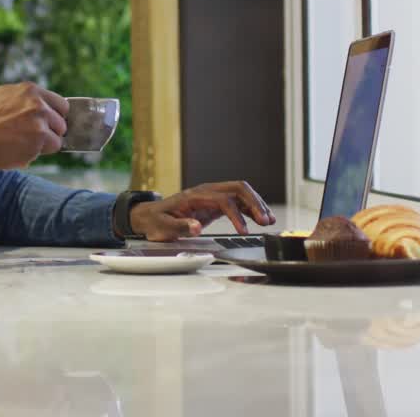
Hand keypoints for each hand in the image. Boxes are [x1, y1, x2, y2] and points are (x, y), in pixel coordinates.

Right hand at [0, 82, 68, 171]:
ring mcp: (40, 123)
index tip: (49, 123)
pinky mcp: (39, 141)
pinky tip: (20, 149)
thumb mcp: (3, 95)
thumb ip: (25, 98)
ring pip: (57, 138)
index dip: (55, 116)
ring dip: (45, 144)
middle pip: (61, 123)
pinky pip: (49, 150)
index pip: (61, 104)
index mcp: (31, 91)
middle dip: (51, 131)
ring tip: (25, 143)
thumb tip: (42, 103)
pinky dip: (38, 154)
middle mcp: (38, 105)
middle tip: (33, 136)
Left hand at [128, 181, 274, 240]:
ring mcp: (212, 195)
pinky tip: (259, 218)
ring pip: (241, 193)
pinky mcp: (215, 203)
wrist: (150, 216)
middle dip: (254, 203)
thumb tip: (195, 228)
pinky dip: (250, 208)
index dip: (235, 215)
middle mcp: (207, 191)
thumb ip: (179, 227)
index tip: (244, 231)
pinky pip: (237, 201)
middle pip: (238, 189)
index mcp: (195, 196)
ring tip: (269, 220)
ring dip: (256, 204)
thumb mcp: (163, 228)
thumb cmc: (156, 222)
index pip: (223, 200)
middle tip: (265, 221)